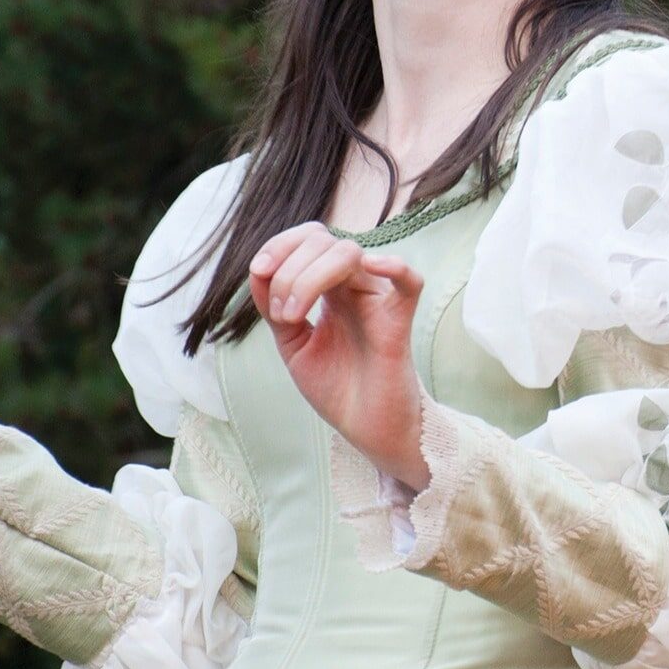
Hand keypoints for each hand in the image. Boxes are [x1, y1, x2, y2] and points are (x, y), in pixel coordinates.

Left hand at [249, 223, 428, 486]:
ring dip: (309, 278)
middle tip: (281, 313)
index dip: (281, 245)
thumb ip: (274, 307)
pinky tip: (372, 266)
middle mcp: (355, 286)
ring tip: (295, 317)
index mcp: (331, 287)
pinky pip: (409, 282)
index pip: (311, 238)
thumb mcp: (292, 344)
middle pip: (325, 241)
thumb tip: (258, 268)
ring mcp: (377, 300)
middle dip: (290, 270)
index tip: (259, 272)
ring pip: (350, 254)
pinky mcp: (398, 322)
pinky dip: (394, 267)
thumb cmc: (336, 388)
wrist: (366, 429)